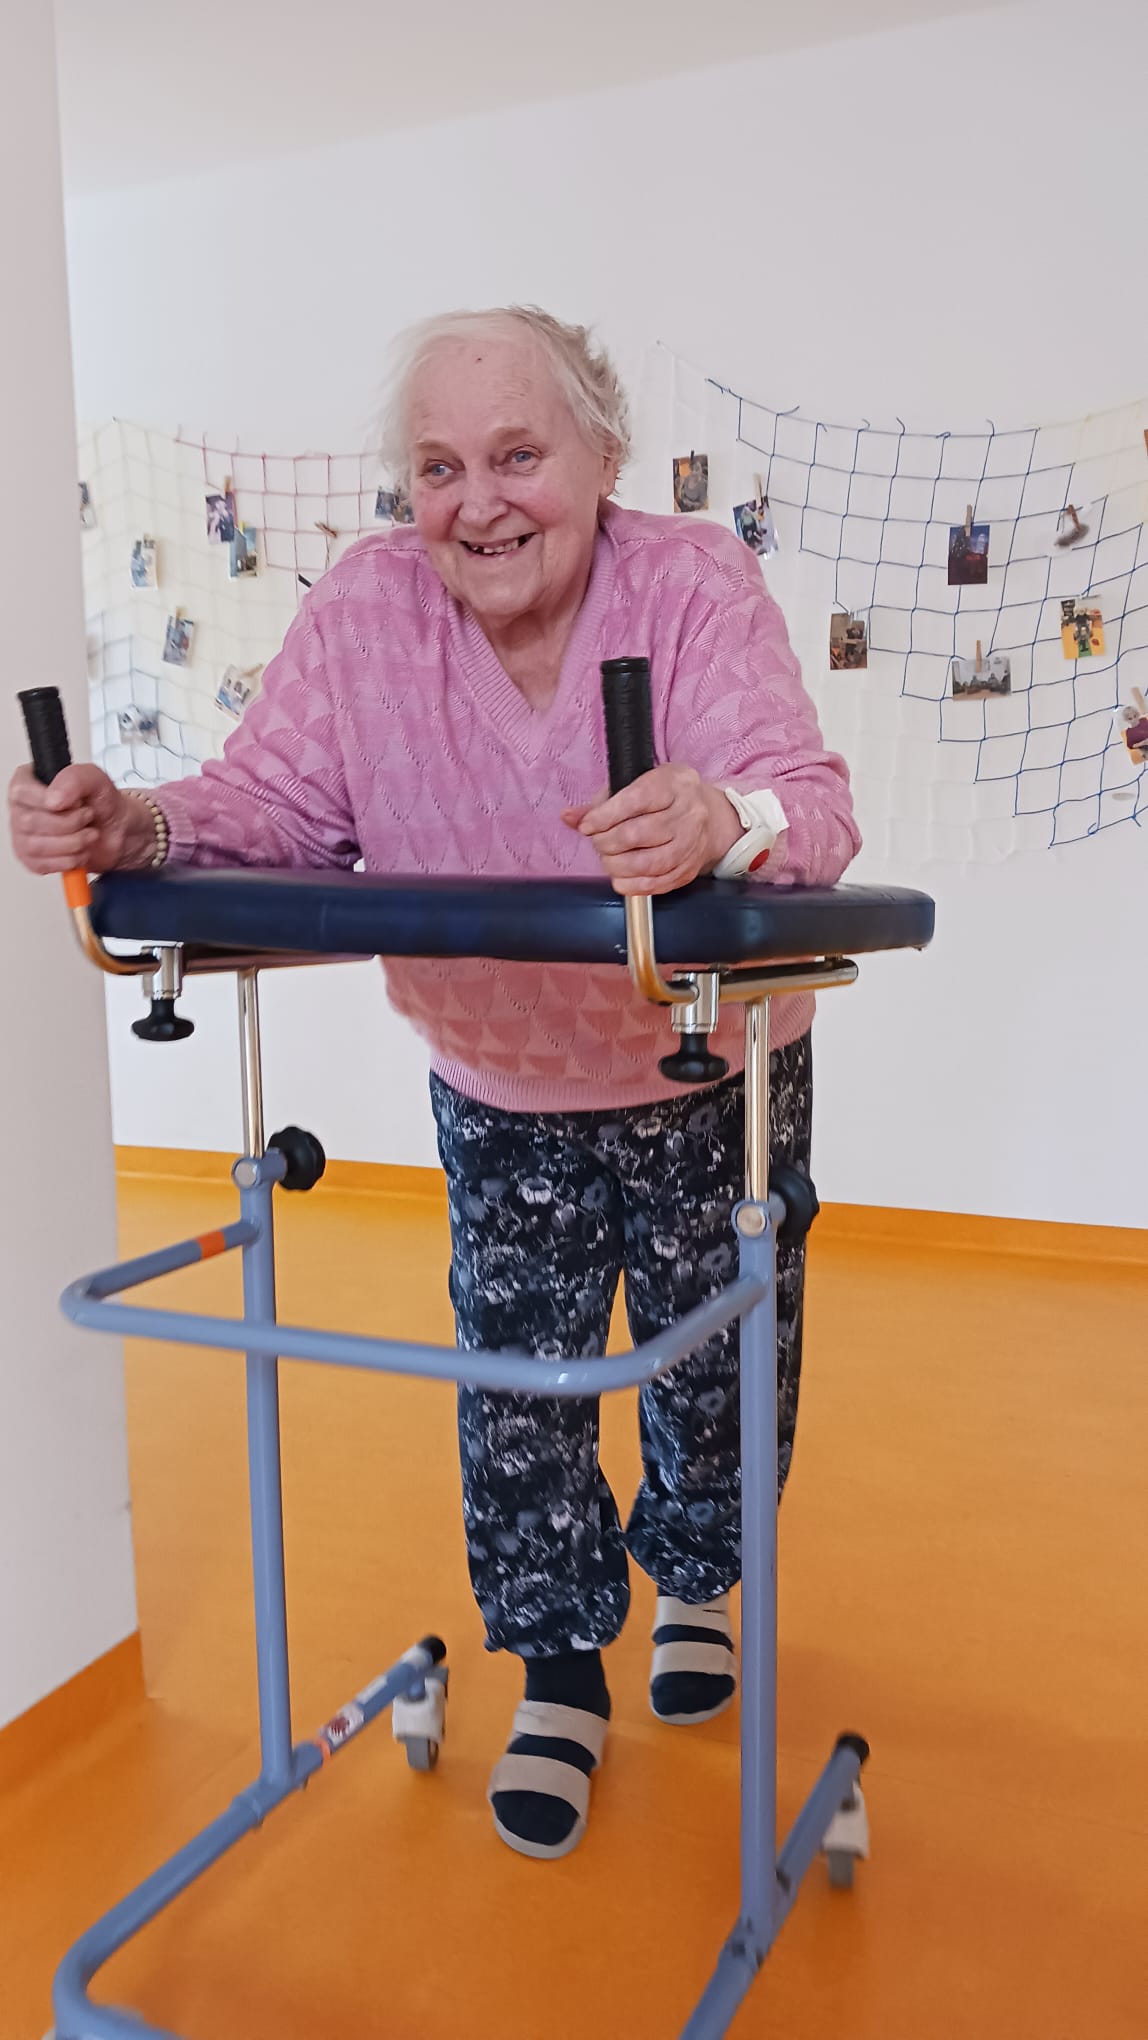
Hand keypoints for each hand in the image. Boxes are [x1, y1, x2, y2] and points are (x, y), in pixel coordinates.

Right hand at [7, 762, 153, 874]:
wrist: (116, 831)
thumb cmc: (102, 803)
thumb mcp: (95, 779)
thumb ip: (74, 779)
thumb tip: (53, 800)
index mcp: (28, 780)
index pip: (21, 791)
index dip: (50, 801)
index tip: (76, 803)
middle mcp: (21, 807)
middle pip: (28, 822)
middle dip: (68, 824)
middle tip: (88, 818)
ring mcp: (22, 834)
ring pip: (34, 846)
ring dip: (71, 844)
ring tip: (88, 835)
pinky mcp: (30, 858)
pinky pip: (39, 865)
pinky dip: (67, 861)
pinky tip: (80, 852)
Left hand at [562, 764, 741, 895]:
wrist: (709, 817)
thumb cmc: (665, 798)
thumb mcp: (637, 785)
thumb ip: (601, 802)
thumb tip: (570, 817)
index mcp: (674, 783)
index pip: (635, 800)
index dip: (604, 816)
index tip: (587, 825)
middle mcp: (688, 812)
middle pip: (639, 834)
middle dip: (607, 842)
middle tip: (597, 842)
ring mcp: (692, 843)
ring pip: (649, 863)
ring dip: (617, 865)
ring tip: (607, 859)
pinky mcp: (689, 868)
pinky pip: (658, 884)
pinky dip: (632, 885)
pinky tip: (620, 878)